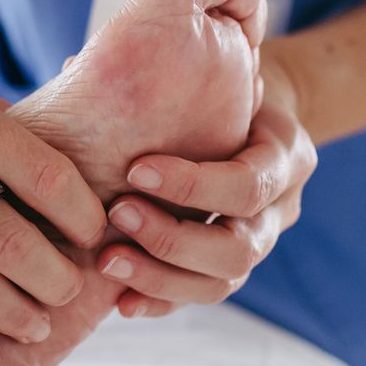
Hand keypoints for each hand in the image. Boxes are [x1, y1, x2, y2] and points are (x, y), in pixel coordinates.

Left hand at [97, 47, 316, 317]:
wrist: (249, 111)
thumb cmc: (220, 83)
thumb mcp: (214, 65)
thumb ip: (166, 68)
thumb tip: (78, 64)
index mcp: (287, 155)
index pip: (250, 184)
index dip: (193, 186)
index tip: (135, 170)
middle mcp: (281, 208)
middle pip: (242, 247)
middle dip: (174, 238)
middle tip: (117, 214)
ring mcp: (259, 242)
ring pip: (223, 281)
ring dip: (161, 276)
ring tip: (107, 262)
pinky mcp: (229, 266)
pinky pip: (201, 296)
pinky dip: (161, 300)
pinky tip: (119, 301)